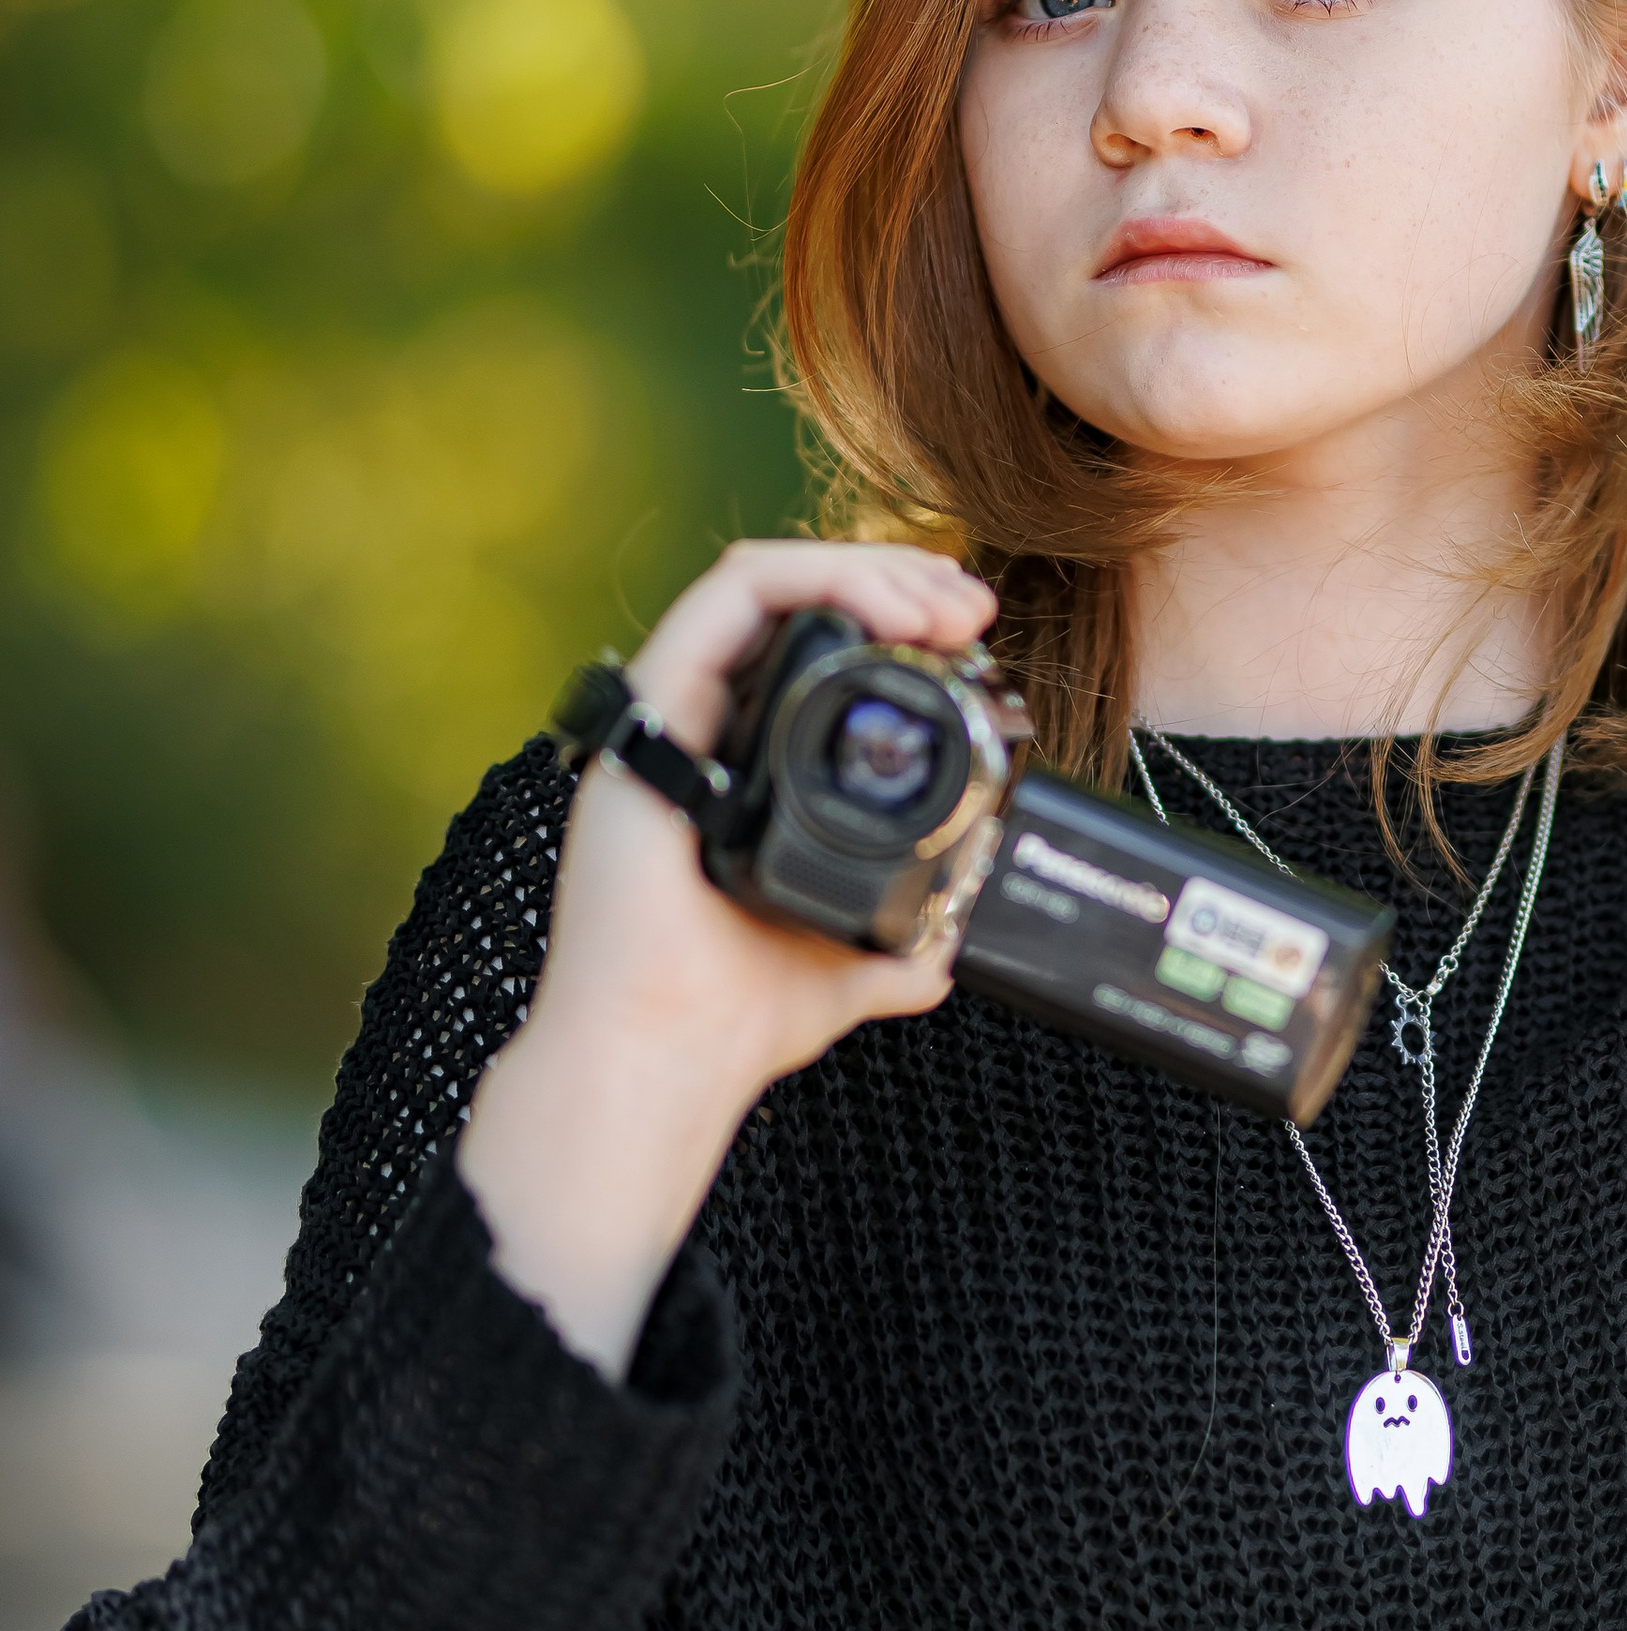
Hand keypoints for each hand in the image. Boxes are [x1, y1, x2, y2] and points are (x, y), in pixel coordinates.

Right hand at [460, 541, 995, 1377]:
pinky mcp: (647, 717)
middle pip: (795, 603)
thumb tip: (950, 941)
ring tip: (943, 604)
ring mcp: (669, 720)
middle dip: (898, 581)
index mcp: (742, 772)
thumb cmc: (734, 1019)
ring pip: (764, 582)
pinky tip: (885, 610)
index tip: (974, 640)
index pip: (813, 651)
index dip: (897, 622)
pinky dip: (812, 578)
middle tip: (972, 607)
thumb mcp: (852, 961)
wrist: (669, 1060)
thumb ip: (900, 942)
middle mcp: (700, 734)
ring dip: (866, 569)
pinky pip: (724, 599)